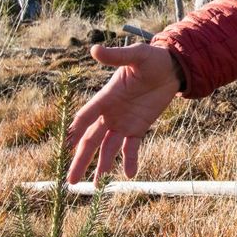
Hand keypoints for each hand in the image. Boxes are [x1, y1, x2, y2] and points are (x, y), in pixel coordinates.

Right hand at [65, 43, 182, 182]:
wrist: (171, 67)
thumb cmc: (152, 58)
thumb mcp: (137, 55)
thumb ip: (117, 56)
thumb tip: (95, 49)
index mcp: (106, 97)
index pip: (87, 116)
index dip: (76, 129)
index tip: (65, 147)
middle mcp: (110, 113)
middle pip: (91, 140)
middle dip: (80, 160)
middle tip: (70, 181)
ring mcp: (124, 122)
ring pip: (108, 148)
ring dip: (101, 166)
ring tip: (95, 187)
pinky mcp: (139, 128)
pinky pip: (131, 148)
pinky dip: (130, 160)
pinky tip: (130, 175)